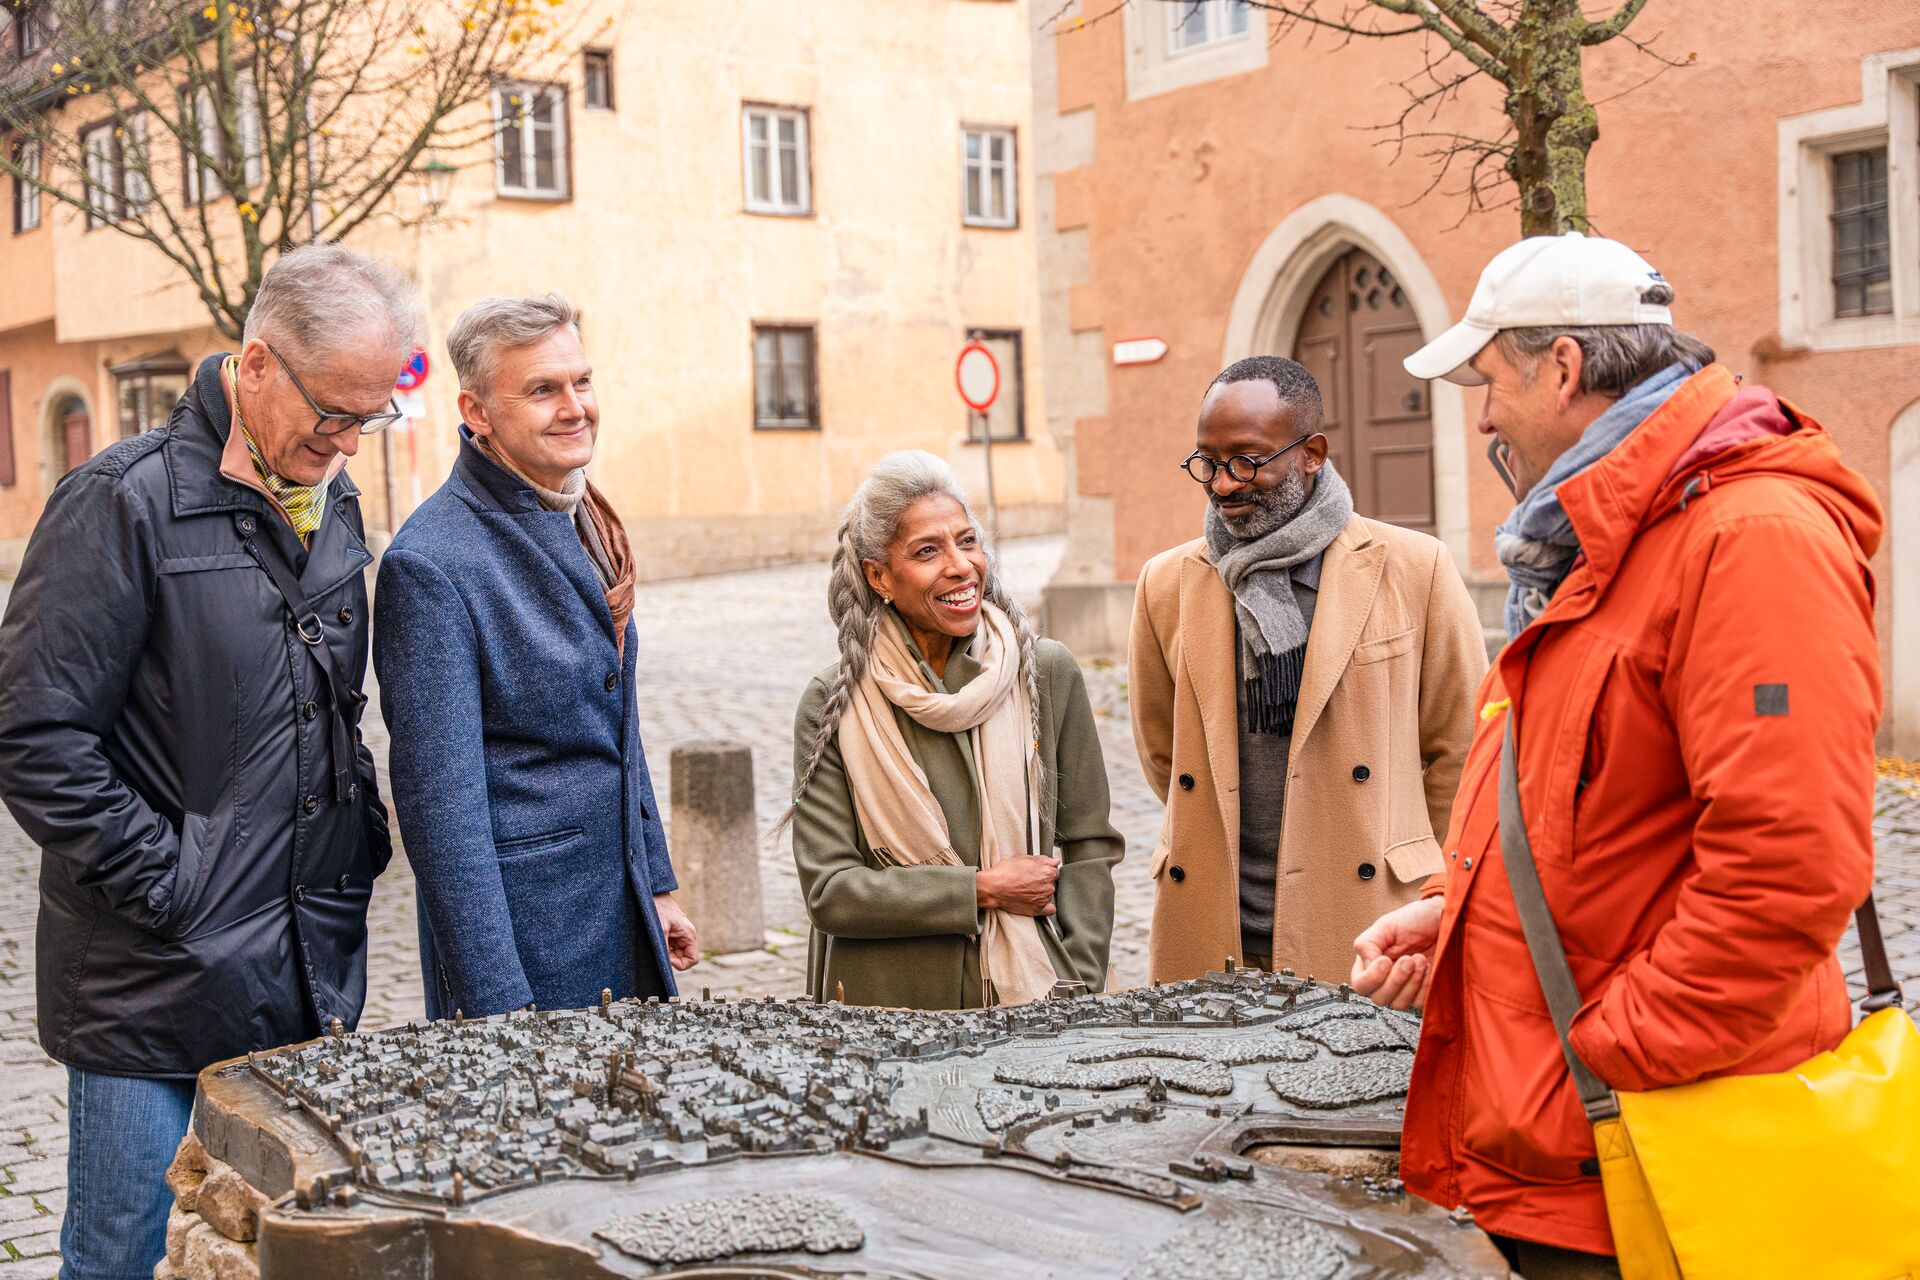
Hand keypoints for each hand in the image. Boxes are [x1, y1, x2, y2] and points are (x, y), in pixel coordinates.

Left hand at [653, 893, 700, 970]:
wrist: (651, 892)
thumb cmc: (658, 908)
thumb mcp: (660, 930)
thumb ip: (664, 948)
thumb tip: (664, 963)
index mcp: (688, 934)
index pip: (693, 959)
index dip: (681, 964)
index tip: (668, 959)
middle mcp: (686, 935)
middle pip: (684, 957)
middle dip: (672, 958)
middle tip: (659, 951)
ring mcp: (679, 933)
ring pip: (676, 952)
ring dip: (667, 953)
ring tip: (656, 944)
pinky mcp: (671, 932)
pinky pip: (670, 946)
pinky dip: (664, 948)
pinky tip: (656, 941)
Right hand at [976, 855, 1059, 916]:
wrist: (993, 887)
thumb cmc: (1006, 872)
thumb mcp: (1025, 858)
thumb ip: (1044, 860)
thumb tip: (1055, 861)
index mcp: (1047, 873)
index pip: (1054, 871)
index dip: (1044, 870)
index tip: (1037, 872)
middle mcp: (1048, 887)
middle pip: (1051, 883)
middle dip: (1043, 881)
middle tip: (1029, 880)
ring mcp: (1043, 899)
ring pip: (1048, 895)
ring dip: (1042, 893)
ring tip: (1027, 890)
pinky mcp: (1037, 910)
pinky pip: (1050, 910)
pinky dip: (1046, 906)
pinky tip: (1037, 901)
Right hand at [1350, 896, 1444, 1010]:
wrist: (1443, 920)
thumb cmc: (1414, 920)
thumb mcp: (1386, 926)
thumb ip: (1367, 945)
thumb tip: (1368, 967)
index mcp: (1369, 962)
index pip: (1360, 985)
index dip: (1372, 978)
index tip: (1386, 960)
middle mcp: (1383, 979)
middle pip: (1379, 998)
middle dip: (1396, 980)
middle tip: (1409, 959)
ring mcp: (1403, 988)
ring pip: (1399, 1004)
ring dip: (1412, 982)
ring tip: (1420, 959)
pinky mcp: (1422, 992)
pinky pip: (1419, 1003)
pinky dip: (1425, 985)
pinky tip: (1428, 967)